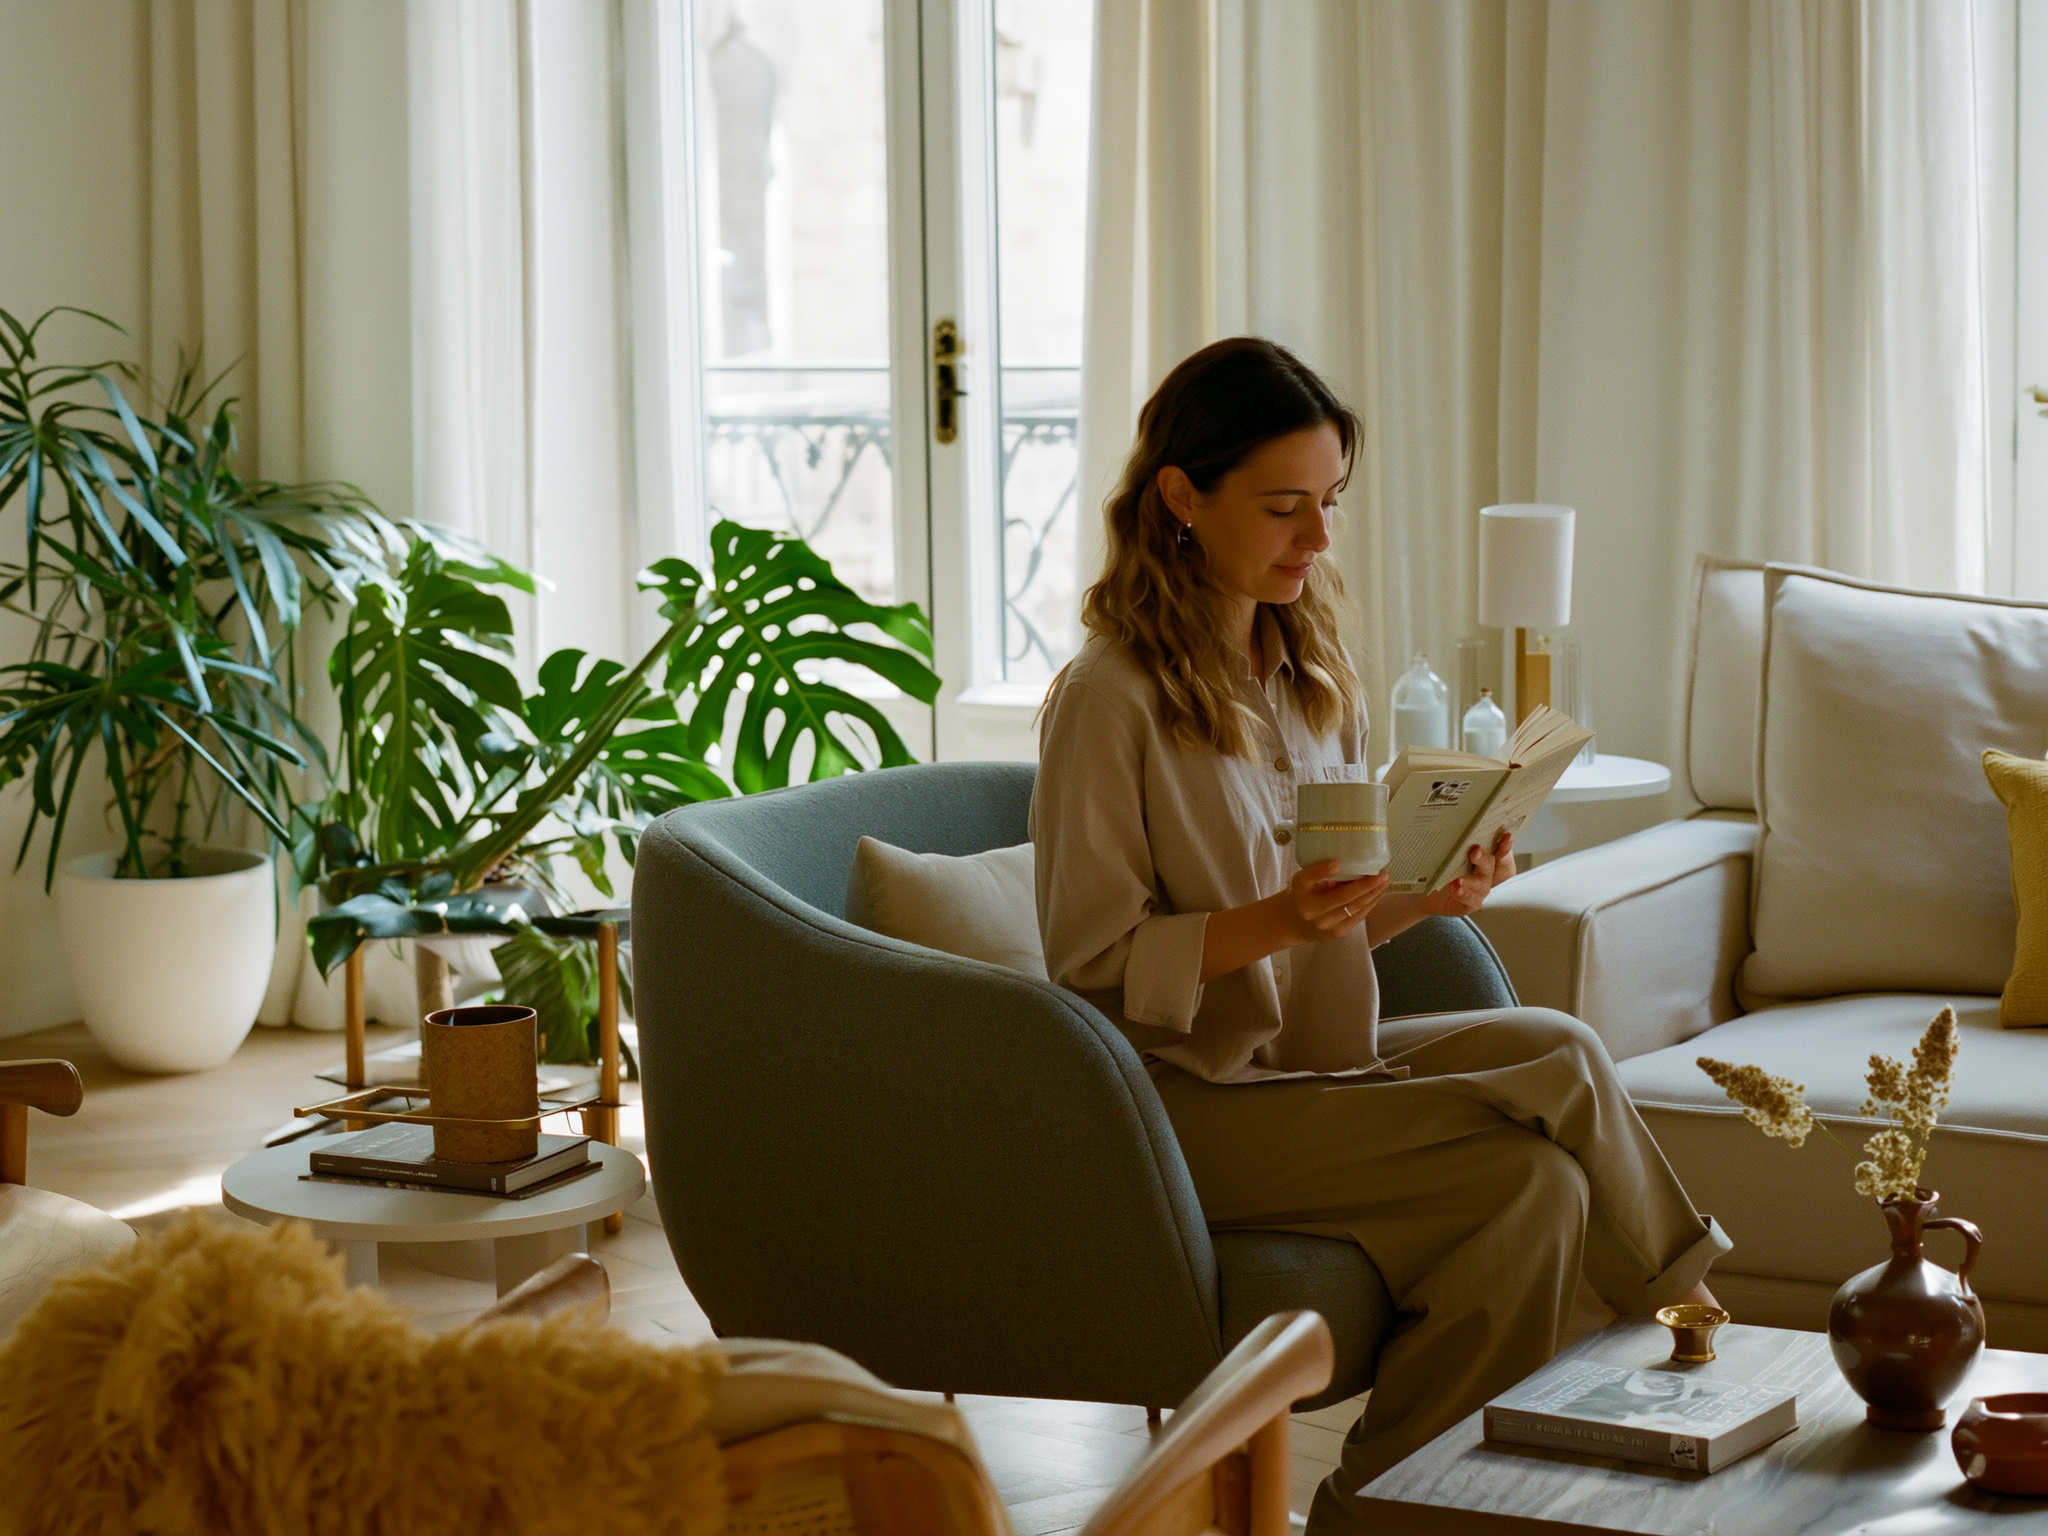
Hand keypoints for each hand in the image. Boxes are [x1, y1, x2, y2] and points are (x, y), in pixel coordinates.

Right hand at [1275, 861, 1391, 944]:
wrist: (1293, 923)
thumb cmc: (1302, 895)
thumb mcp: (1302, 880)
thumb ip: (1318, 873)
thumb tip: (1341, 864)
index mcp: (1302, 894)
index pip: (1309, 880)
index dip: (1322, 872)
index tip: (1336, 863)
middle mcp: (1313, 912)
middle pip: (1342, 898)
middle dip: (1365, 885)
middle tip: (1382, 873)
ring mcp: (1327, 926)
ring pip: (1354, 908)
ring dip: (1373, 894)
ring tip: (1385, 881)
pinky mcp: (1338, 933)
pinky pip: (1357, 917)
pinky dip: (1370, 904)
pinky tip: (1378, 893)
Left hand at [1421, 831, 1515, 916]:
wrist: (1427, 889)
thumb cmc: (1443, 865)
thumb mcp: (1451, 850)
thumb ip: (1461, 840)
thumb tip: (1460, 819)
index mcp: (1488, 857)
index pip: (1502, 850)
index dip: (1506, 845)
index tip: (1506, 836)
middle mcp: (1487, 873)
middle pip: (1492, 865)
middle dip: (1484, 858)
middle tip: (1474, 851)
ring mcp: (1481, 889)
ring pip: (1482, 883)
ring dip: (1471, 879)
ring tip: (1459, 876)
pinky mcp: (1471, 902)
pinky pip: (1470, 899)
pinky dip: (1463, 893)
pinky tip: (1455, 887)